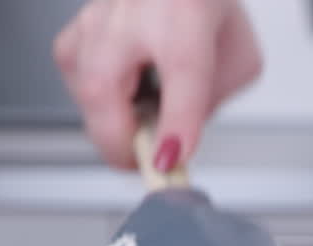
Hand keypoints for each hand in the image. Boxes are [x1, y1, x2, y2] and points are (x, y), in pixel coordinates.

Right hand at [54, 0, 261, 169]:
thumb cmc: (205, 4)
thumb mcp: (238, 57)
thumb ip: (212, 102)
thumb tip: (176, 141)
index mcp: (185, 16)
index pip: (181, 74)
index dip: (175, 125)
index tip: (169, 162)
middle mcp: (132, 12)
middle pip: (103, 91)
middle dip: (126, 143)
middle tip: (154, 158)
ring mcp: (97, 16)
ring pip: (84, 92)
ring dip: (113, 123)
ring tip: (145, 120)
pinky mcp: (78, 27)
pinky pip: (75, 79)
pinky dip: (97, 100)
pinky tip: (124, 96)